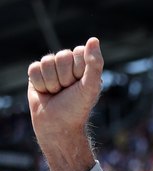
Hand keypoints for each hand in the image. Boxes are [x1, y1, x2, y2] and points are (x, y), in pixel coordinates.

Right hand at [28, 37, 103, 170]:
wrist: (58, 125)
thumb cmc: (77, 108)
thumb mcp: (90, 87)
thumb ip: (94, 64)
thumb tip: (94, 39)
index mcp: (85, 66)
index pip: (78, 52)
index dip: (78, 69)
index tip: (81, 84)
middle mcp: (69, 65)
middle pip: (61, 56)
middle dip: (64, 77)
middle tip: (68, 91)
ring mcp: (52, 69)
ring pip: (46, 61)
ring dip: (52, 82)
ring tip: (57, 93)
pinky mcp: (37, 74)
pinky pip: (34, 68)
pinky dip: (40, 83)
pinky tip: (46, 92)